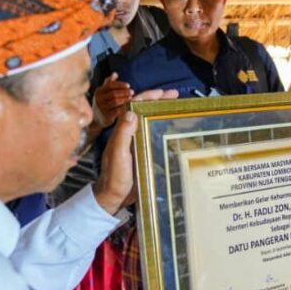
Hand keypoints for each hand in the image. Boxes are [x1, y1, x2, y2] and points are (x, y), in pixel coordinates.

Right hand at [92, 73, 133, 128]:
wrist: (97, 119)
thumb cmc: (103, 103)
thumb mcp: (104, 92)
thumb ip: (109, 83)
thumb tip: (115, 73)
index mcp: (99, 91)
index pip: (110, 85)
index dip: (120, 85)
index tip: (129, 85)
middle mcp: (99, 99)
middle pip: (114, 93)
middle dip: (124, 92)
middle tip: (132, 92)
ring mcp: (102, 108)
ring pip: (116, 102)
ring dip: (125, 99)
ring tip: (131, 98)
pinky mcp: (106, 116)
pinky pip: (117, 111)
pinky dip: (124, 108)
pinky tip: (129, 106)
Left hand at [92, 88, 177, 213]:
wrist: (114, 197)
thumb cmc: (114, 177)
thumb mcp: (118, 154)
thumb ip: (122, 134)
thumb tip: (131, 111)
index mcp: (122, 130)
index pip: (135, 106)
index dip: (148, 96)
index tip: (163, 92)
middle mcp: (129, 133)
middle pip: (144, 110)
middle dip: (158, 99)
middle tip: (175, 94)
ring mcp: (136, 142)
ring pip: (149, 120)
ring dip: (161, 110)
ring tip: (176, 105)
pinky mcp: (143, 151)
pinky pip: (153, 133)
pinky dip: (162, 125)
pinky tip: (173, 126)